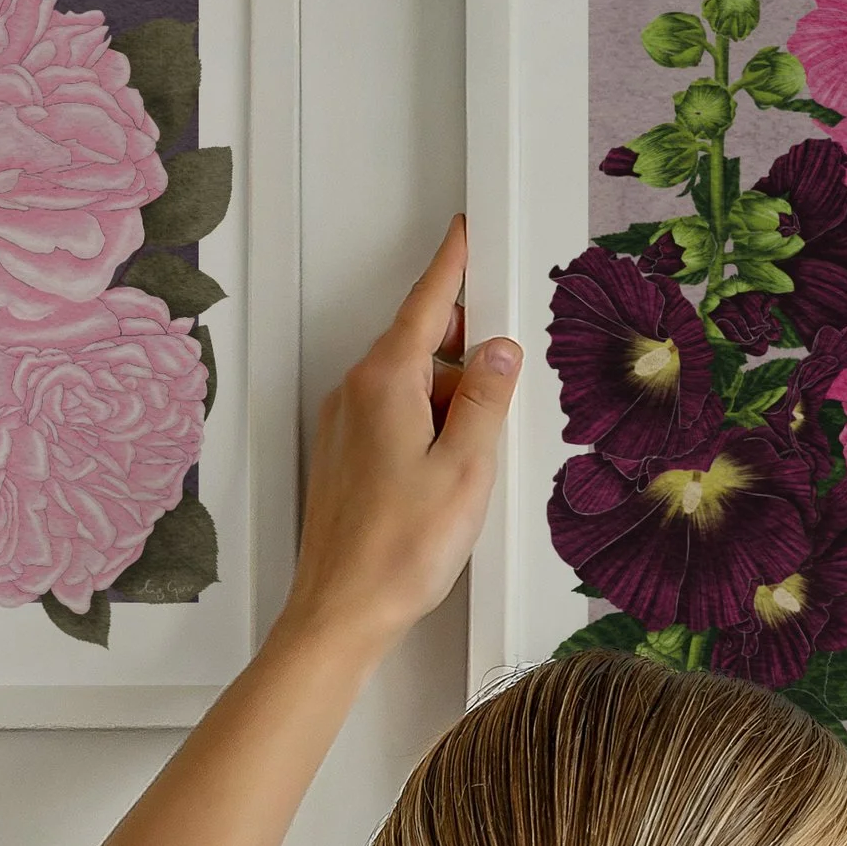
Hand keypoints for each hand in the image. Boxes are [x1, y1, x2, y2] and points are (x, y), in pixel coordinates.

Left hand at [285, 218, 522, 654]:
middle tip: (504, 372)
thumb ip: (485, 400)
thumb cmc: (397, 550)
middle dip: (463, 347)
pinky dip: (429, 427)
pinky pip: (395, 419)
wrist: (343, 612)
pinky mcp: (347, 457)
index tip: (466, 233)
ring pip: (410, 386)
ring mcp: (346, 426)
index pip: (426, 303)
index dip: (453, 266)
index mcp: (385, 383)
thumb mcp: (466, 469)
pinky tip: (451, 471)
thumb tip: (499, 352)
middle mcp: (356, 394)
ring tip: (478, 453)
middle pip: (419, 343)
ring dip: (449, 401)